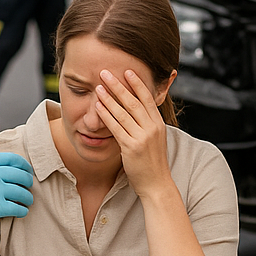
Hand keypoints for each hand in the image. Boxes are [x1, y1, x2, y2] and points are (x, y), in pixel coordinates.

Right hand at [0, 136, 33, 241]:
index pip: (10, 159)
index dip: (21, 164)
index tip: (24, 170)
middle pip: (20, 174)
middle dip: (27, 180)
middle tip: (28, 186)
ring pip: (22, 192)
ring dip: (27, 197)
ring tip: (26, 201)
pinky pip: (18, 208)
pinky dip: (22, 210)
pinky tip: (21, 212)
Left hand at [94, 68, 171, 196]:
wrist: (156, 184)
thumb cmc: (152, 161)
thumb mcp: (154, 138)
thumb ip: (146, 124)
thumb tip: (137, 110)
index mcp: (158, 124)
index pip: (147, 98)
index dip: (137, 83)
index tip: (127, 70)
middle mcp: (152, 128)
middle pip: (133, 101)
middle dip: (119, 85)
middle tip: (106, 72)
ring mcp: (142, 137)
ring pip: (123, 113)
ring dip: (109, 97)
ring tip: (98, 86)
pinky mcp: (132, 147)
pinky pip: (116, 127)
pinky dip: (106, 115)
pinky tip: (97, 106)